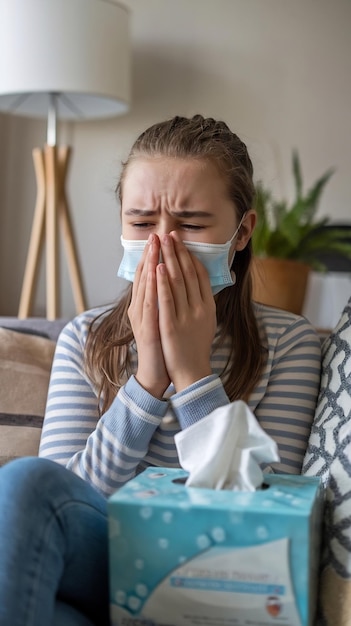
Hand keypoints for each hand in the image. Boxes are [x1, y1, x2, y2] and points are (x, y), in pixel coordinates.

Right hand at [128, 234, 170, 397]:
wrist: (155, 373)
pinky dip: (153, 284)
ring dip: (151, 262)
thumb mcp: (162, 319)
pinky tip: (157, 270)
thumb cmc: (161, 347)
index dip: (152, 256)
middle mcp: (139, 308)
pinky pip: (150, 301)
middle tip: (157, 233)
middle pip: (144, 276)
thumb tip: (172, 285)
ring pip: (146, 284)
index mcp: (143, 305)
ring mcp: (141, 317)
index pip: (147, 276)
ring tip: (156, 244)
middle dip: (151, 253)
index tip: (159, 239)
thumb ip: (164, 302)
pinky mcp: (148, 326)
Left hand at [156, 231, 216, 391]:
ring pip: (178, 282)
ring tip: (163, 242)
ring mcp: (186, 316)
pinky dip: (163, 282)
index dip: (191, 256)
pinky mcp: (172, 326)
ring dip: (170, 259)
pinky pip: (167, 299)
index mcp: (208, 306)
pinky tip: (159, 267)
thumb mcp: (206, 323)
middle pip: (189, 274)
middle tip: (171, 233)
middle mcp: (200, 308)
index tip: (182, 242)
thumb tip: (201, 285)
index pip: (200, 275)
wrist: (192, 373)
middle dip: (179, 252)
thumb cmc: (196, 348)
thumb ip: (203, 303)